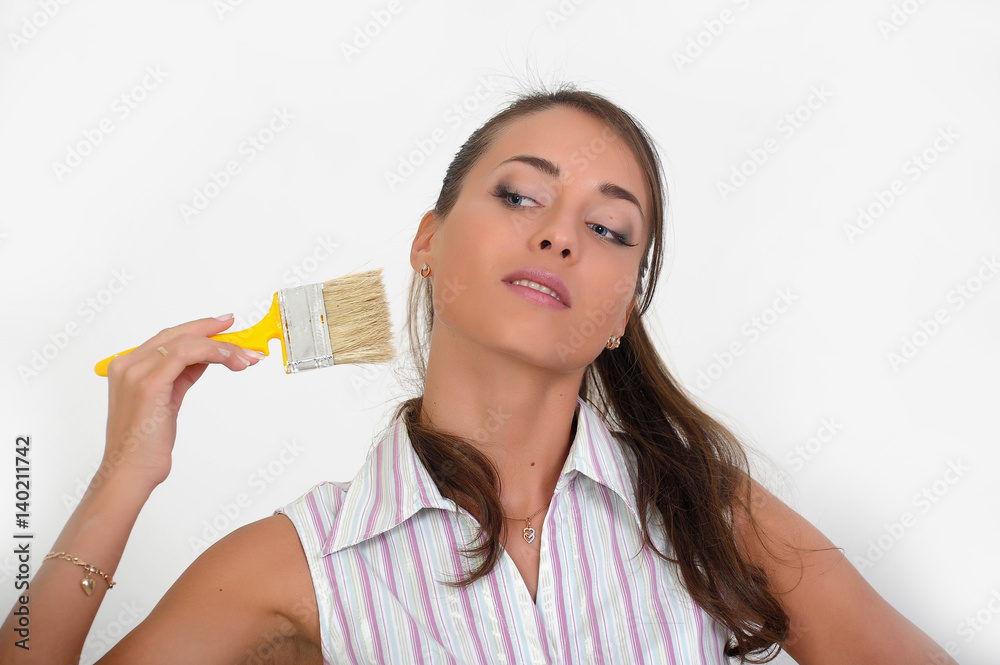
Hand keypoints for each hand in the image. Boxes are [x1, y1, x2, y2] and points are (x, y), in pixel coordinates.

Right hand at [101, 313, 262, 491]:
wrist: (131, 471)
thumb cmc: (147, 443)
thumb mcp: (168, 399)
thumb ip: (182, 374)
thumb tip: (206, 356)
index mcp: (127, 366)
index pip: (168, 337)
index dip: (199, 329)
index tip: (224, 327)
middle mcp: (127, 364)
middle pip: (177, 333)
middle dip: (214, 332)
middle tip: (243, 337)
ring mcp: (135, 371)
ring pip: (186, 341)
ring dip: (221, 347)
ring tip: (245, 358)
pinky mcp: (148, 382)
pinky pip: (186, 353)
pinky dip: (213, 352)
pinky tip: (231, 360)